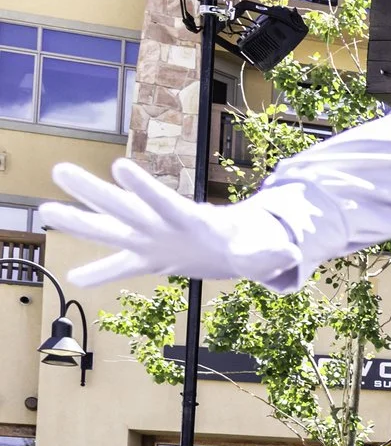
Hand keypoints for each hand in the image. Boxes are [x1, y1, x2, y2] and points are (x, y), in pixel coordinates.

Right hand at [40, 160, 303, 289]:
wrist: (237, 248)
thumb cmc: (247, 244)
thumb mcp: (262, 252)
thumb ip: (270, 255)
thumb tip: (291, 257)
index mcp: (187, 220)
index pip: (163, 201)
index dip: (144, 188)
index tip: (120, 167)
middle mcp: (161, 226)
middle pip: (122, 206)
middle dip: (93, 191)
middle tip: (60, 169)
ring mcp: (150, 240)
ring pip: (109, 227)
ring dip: (78, 219)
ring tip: (45, 209)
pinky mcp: (149, 258)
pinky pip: (119, 267)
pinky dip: (99, 274)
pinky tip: (73, 279)